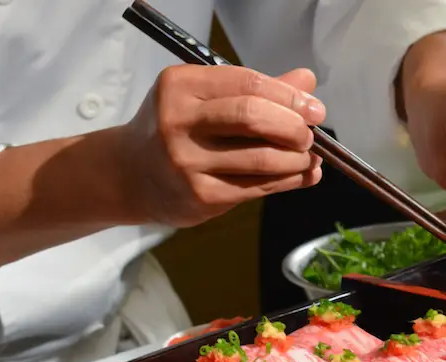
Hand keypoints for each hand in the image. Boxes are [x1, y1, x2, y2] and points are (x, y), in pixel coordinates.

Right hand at [119, 65, 324, 227]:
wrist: (131, 175)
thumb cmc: (176, 130)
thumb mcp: (203, 99)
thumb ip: (254, 90)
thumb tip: (307, 81)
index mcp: (180, 86)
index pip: (247, 83)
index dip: (289, 96)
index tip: (314, 107)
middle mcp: (178, 121)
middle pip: (253, 117)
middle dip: (294, 126)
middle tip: (310, 133)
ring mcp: (187, 161)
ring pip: (261, 158)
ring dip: (297, 158)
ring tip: (309, 156)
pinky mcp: (200, 195)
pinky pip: (257, 187)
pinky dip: (288, 180)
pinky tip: (302, 175)